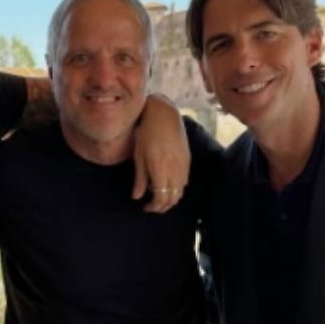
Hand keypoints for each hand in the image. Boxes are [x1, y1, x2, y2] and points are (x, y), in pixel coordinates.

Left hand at [132, 94, 189, 212]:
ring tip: (158, 196)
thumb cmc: (147, 134)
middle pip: (173, 199)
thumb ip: (139, 179)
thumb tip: (136, 197)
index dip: (153, 207)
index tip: (145, 207)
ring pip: (180, 192)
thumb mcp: (139, 157)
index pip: (161, 199)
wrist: (164, 116)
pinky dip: (176, 188)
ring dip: (170, 198)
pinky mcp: (188, 160)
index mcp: (160, 171)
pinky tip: (166, 184)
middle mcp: (175, 171)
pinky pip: (184, 181)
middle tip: (152, 206)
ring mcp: (183, 166)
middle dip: (162, 207)